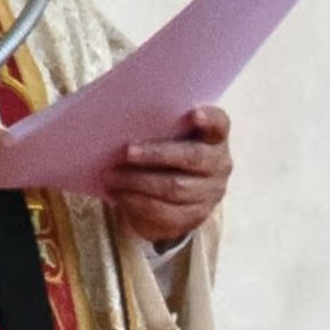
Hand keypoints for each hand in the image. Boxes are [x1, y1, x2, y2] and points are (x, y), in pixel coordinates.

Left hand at [101, 106, 230, 244]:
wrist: (166, 195)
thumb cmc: (160, 153)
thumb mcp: (161, 137)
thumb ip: (153, 126)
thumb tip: (117, 122)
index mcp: (213, 138)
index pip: (218, 124)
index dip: (208, 118)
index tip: (193, 112)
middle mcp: (218, 164)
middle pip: (192, 156)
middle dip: (156, 153)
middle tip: (126, 151)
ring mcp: (211, 192)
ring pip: (175, 187)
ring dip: (137, 181)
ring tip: (110, 175)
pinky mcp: (195, 216)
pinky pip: (166, 212)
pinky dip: (137, 202)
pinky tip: (118, 194)